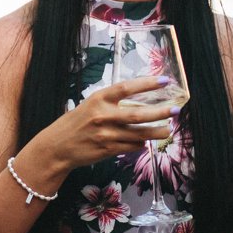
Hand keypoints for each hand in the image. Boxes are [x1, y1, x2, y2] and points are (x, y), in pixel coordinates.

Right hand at [42, 77, 176, 170]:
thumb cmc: (75, 123)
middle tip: (175, 110)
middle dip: (160, 113)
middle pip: (138, 114)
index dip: (147, 84)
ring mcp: (106, 134)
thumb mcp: (90, 106)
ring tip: (168, 130)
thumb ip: (111, 104)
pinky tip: (144, 141)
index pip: (127, 88)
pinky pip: (131, 146)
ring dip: (156, 132)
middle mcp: (103, 116)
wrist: (57, 147)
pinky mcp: (108, 150)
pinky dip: (140, 143)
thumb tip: (138, 104)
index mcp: (99, 99)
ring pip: (139, 134)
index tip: (165, 81)